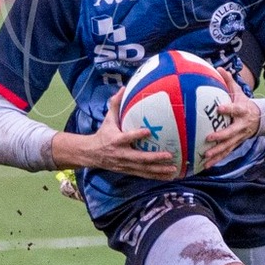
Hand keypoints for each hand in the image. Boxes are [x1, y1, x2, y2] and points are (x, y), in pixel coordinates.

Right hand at [53, 102, 180, 178]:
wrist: (92, 154)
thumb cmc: (103, 134)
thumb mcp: (107, 119)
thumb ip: (115, 104)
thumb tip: (123, 88)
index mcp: (116, 140)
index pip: (126, 137)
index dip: (136, 135)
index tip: (148, 131)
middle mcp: (121, 154)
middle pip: (139, 158)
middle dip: (155, 158)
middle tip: (169, 155)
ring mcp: (125, 164)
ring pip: (144, 169)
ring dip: (159, 170)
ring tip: (173, 170)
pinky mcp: (129, 170)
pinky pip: (144, 174)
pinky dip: (156, 176)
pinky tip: (169, 176)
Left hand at [197, 71, 260, 169]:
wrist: (259, 119)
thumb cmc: (244, 103)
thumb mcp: (239, 92)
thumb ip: (229, 81)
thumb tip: (218, 68)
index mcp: (243, 111)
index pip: (236, 109)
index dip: (229, 109)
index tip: (220, 108)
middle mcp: (242, 126)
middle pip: (232, 132)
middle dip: (221, 136)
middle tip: (209, 138)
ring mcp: (239, 137)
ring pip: (228, 146)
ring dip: (218, 152)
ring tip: (206, 156)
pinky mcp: (236, 144)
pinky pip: (226, 153)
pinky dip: (217, 159)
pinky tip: (206, 165)